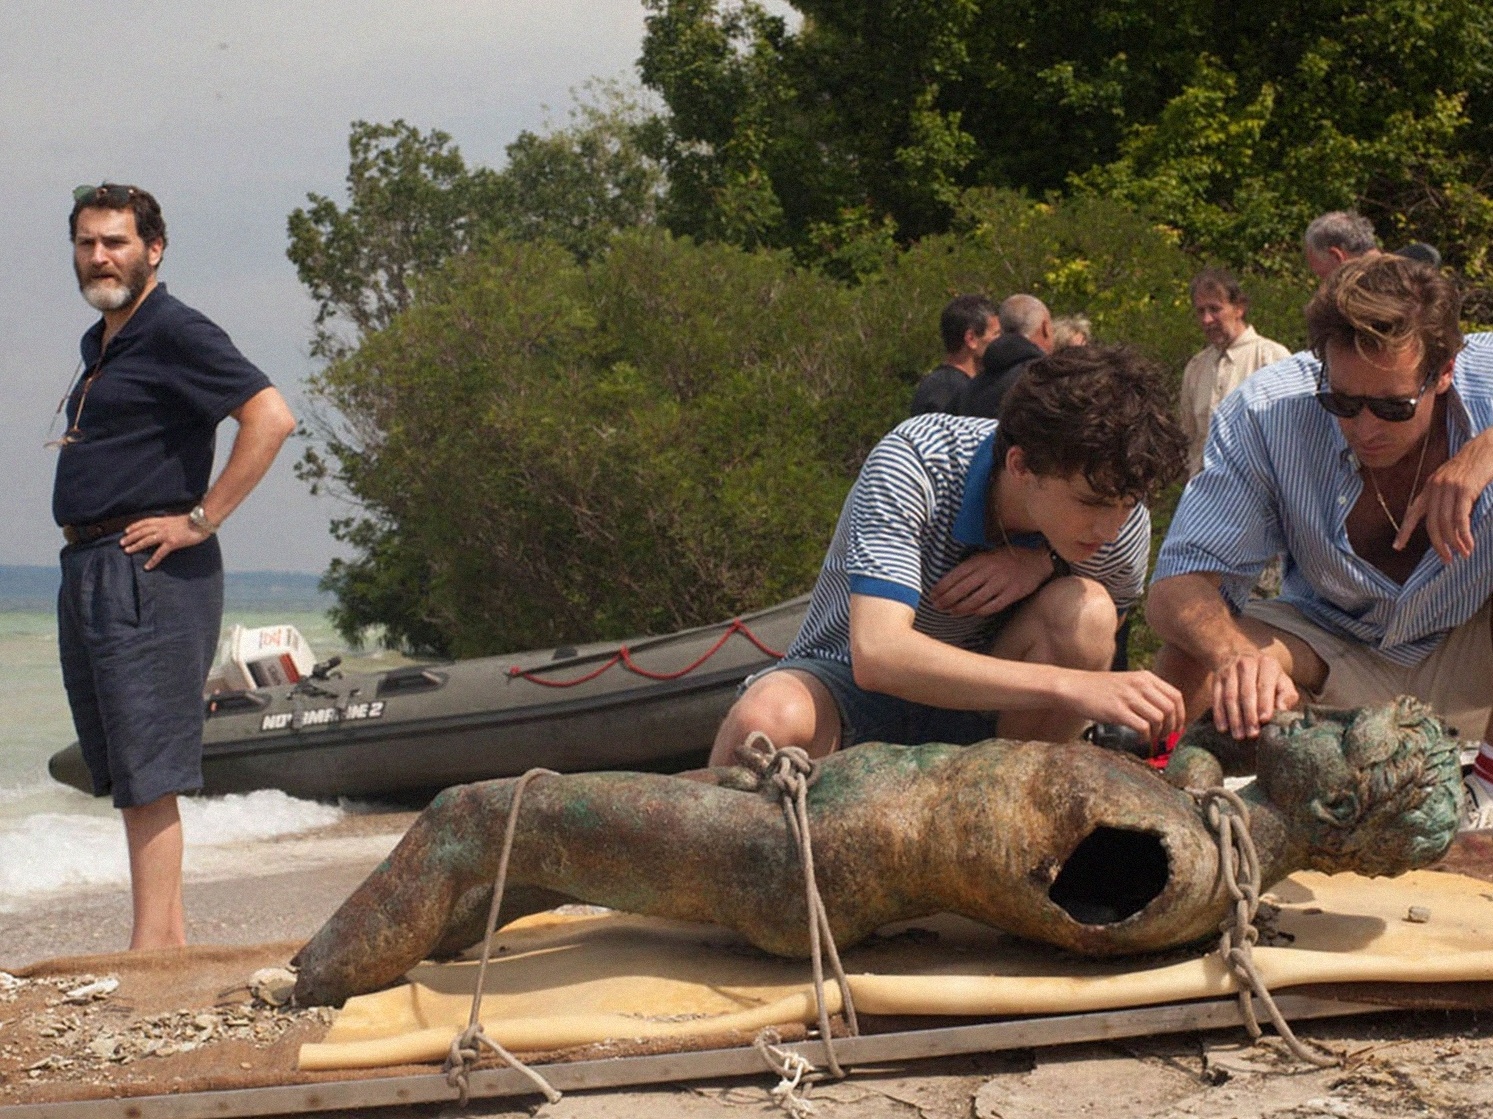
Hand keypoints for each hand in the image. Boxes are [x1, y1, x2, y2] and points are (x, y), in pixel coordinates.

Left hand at [120, 514, 210, 569]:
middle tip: (121, 542)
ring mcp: (167, 534)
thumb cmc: (194, 521)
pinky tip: (147, 566)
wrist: (202, 521)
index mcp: (163, 520)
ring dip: (136, 545)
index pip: (145, 522)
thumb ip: (169, 523)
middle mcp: (162, 526)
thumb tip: (164, 526)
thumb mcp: (177, 519)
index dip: (134, 526)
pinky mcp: (172, 542)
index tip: (126, 530)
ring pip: (147, 539)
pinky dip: (153, 560)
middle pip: (142, 531)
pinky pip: (160, 553)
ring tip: (127, 550)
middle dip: (131, 537)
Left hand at [929, 547, 1052, 616]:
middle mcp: (989, 571)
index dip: (942, 587)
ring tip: (950, 612)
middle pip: (962, 589)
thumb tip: (950, 580)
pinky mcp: (1012, 594)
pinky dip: (980, 611)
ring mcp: (1001, 583)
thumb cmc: (1008, 557)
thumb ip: (971, 565)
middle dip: (946, 600)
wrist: (1037, 560)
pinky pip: (992, 606)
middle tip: (936, 607)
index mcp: (981, 560)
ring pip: (975, 600)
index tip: (931, 595)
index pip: (956, 575)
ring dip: (960, 608)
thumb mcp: (988, 554)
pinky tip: (972, 613)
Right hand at [1059, 669, 1185, 744]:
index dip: (1181, 714)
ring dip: (1159, 734)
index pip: (1175, 696)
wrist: (1074, 687)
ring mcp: (1128, 697)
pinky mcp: (1117, 711)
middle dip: (1172, 727)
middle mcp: (1139, 684)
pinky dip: (1146, 737)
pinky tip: (1140, 740)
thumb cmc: (1100, 688)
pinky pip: (1143, 727)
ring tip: (1152, 740)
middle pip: (1171, 708)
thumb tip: (1166, 713)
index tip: (1177, 727)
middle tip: (1165, 737)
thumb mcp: (1127, 682)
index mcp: (1145, 677)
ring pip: (1159, 718)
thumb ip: (1146, 692)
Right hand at [1210, 650, 1297, 738]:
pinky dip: (1219, 714)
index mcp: (1267, 664)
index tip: (1265, 720)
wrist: (1240, 654)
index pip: (1264, 685)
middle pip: (1246, 692)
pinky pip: (1216, 698)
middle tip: (1252, 734)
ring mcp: (1229, 670)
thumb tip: (1282, 709)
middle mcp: (1246, 664)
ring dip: (1234, 718)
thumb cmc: (1267, 675)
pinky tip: (1222, 728)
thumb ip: (1287, 695)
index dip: (1264, 703)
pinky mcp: (1217, 678)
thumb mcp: (1281, 680)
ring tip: (1239, 735)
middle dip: (1249, 715)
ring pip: (1230, 696)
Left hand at [1398, 429, 1492, 561]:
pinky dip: (1464, 535)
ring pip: (1446, 524)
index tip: (1397, 547)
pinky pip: (1460, 519)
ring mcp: (1448, 489)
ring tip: (1462, 554)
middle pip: (1431, 524)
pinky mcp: (1464, 490)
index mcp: (1429, 487)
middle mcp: (1435, 488)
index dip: (1405, 531)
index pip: (1413, 513)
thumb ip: (1443, 497)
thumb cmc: (1472, 466)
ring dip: (1454, 543)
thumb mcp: (1451, 479)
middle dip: (1438, 545)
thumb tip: (1443, 520)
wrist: (1487, 447)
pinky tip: (1468, 544)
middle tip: (1446, 559)